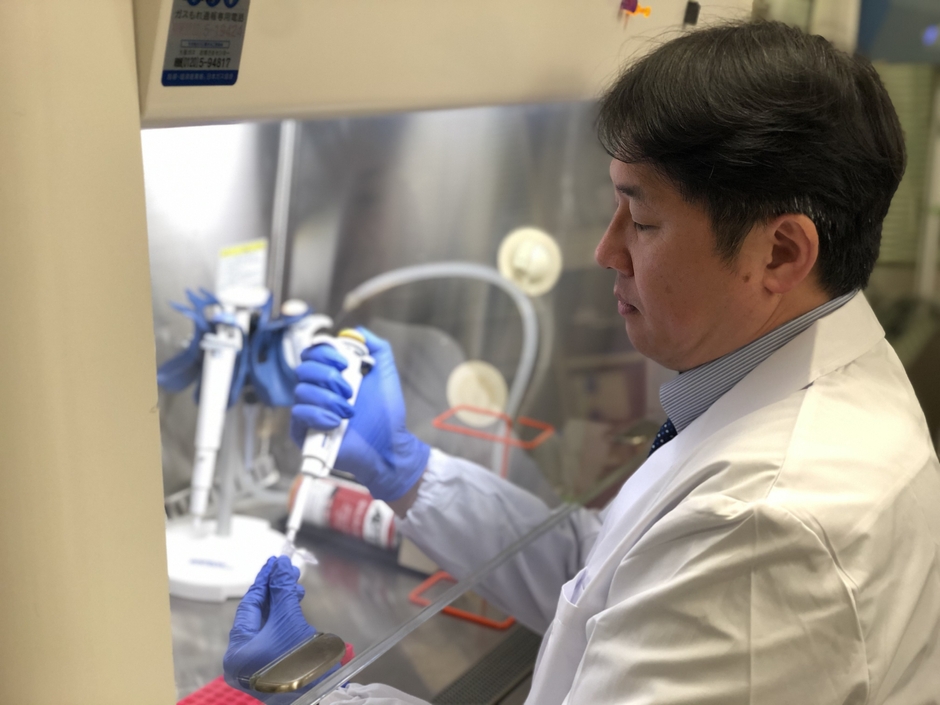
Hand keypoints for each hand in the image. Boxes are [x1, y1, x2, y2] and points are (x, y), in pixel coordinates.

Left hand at [224, 556, 333, 702]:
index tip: (275, 562)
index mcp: (237, 650)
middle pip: (257, 615)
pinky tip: (294, 607)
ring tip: (297, 589)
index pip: (249, 606)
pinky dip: (283, 620)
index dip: (264, 581)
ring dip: (282, 604)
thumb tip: (279, 564)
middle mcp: (241, 660)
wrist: (322, 696)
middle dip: (275, 591)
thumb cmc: (300, 661)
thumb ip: (282, 590)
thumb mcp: (289, 620)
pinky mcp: (271, 669)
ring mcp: (256, 667)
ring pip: (266, 626)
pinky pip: (272, 637)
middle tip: (289, 571)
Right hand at [291, 328, 429, 501]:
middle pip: (303, 369)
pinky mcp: (303, 431)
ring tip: (349, 411)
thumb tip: (358, 332)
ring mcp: (309, 410)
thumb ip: (377, 348)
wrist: (387, 446)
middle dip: (328, 376)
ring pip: (301, 391)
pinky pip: (299, 414)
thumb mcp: (385, 374)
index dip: (325, 352)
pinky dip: (319, 415)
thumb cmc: (386, 414)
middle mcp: (318, 390)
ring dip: (329, 399)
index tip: (346, 363)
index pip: (313, 353)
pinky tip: (336, 423)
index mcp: (332, 375)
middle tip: (350, 389)